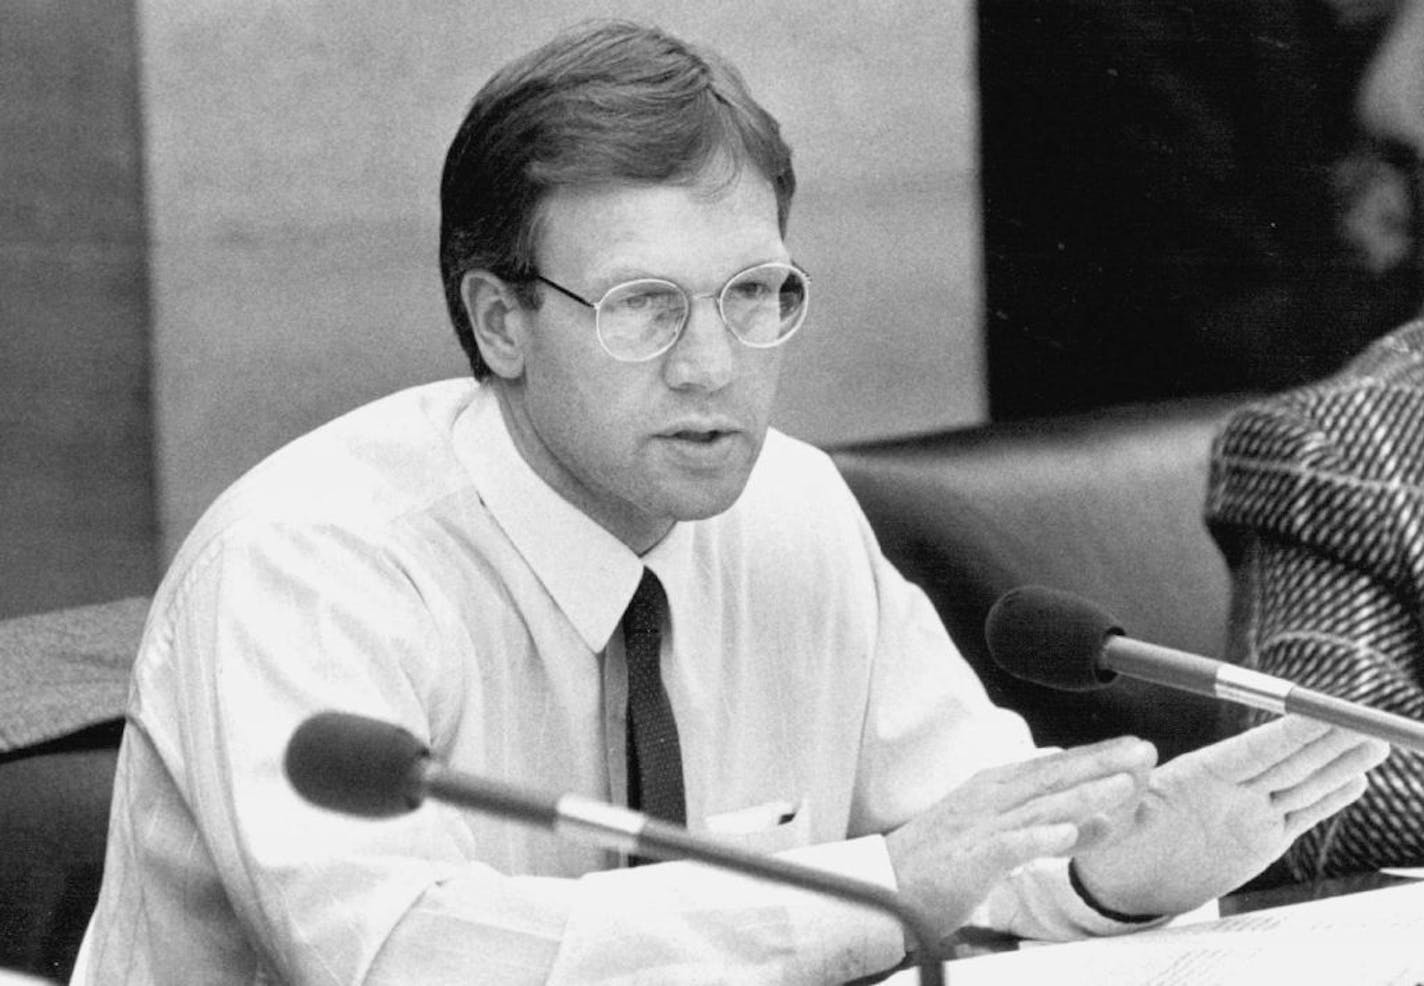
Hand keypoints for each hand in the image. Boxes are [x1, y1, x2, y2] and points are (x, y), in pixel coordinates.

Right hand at [885, 736, 1156, 945]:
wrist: (881, 885)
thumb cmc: (937, 863)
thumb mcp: (997, 838)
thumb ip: (1046, 827)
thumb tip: (1094, 820)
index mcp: (992, 788)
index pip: (1052, 765)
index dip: (1095, 755)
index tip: (1133, 747)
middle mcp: (987, 799)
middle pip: (1052, 776)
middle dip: (1101, 762)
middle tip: (1143, 751)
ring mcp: (977, 827)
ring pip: (1039, 805)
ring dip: (1084, 793)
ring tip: (1123, 785)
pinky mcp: (968, 859)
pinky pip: (1009, 846)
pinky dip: (1040, 836)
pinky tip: (1069, 832)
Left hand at [1072, 715, 1390, 917]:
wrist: (1124, 884)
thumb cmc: (1111, 846)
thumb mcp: (1111, 820)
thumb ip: (1127, 791)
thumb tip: (1139, 753)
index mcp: (1200, 776)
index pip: (1255, 749)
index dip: (1291, 731)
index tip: (1323, 711)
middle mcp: (1232, 789)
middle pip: (1290, 760)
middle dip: (1329, 740)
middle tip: (1367, 720)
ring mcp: (1250, 813)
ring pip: (1304, 783)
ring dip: (1339, 764)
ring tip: (1373, 743)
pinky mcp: (1260, 840)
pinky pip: (1302, 814)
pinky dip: (1330, 800)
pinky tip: (1354, 782)